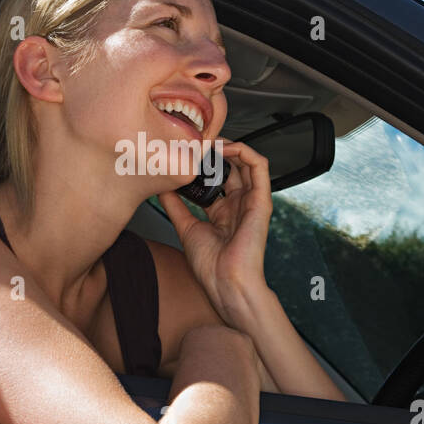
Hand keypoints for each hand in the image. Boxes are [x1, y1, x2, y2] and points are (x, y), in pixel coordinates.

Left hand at [156, 139, 272, 321]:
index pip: (216, 177)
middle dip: (215, 150)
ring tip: (211, 140)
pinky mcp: (261, 200)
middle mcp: (238, 204)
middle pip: (231, 166)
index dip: (204, 162)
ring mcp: (251, 201)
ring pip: (246, 161)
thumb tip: (162, 186)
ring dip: (230, 146)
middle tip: (196, 141)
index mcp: (223, 211)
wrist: (226, 283)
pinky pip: (260, 166)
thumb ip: (175, 205)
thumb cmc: (211, 266)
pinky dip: (245, 151)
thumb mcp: (186, 227)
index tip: (186, 152)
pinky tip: (227, 148)